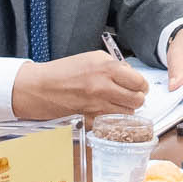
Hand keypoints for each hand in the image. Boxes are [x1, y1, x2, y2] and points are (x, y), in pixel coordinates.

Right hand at [6, 50, 151, 122]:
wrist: (40, 87)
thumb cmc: (64, 71)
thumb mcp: (93, 59)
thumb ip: (115, 66)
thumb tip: (131, 76)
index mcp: (106, 69)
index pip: (139, 82)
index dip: (141, 85)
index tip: (138, 86)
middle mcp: (104, 88)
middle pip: (137, 100)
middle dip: (136, 98)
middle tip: (130, 96)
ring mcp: (97, 106)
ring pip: (127, 115)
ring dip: (125, 110)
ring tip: (115, 103)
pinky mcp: (90, 120)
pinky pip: (111, 123)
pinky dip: (111, 119)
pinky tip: (104, 111)